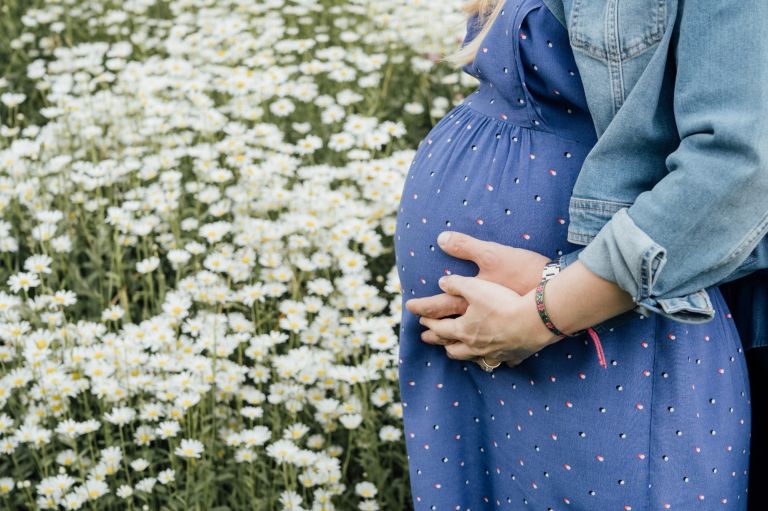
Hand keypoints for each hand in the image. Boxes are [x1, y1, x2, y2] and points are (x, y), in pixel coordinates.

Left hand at [404, 230, 550, 367]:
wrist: (536, 320)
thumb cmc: (504, 302)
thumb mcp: (475, 287)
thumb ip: (456, 283)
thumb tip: (441, 282)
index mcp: (464, 329)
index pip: (440, 327)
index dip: (428, 323)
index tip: (420, 320)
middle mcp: (476, 346)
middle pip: (452, 348)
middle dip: (439, 342)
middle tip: (429, 339)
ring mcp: (495, 354)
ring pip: (473, 359)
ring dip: (461, 354)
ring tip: (456, 351)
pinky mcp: (513, 356)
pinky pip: (501, 361)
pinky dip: (495, 359)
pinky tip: (496, 358)